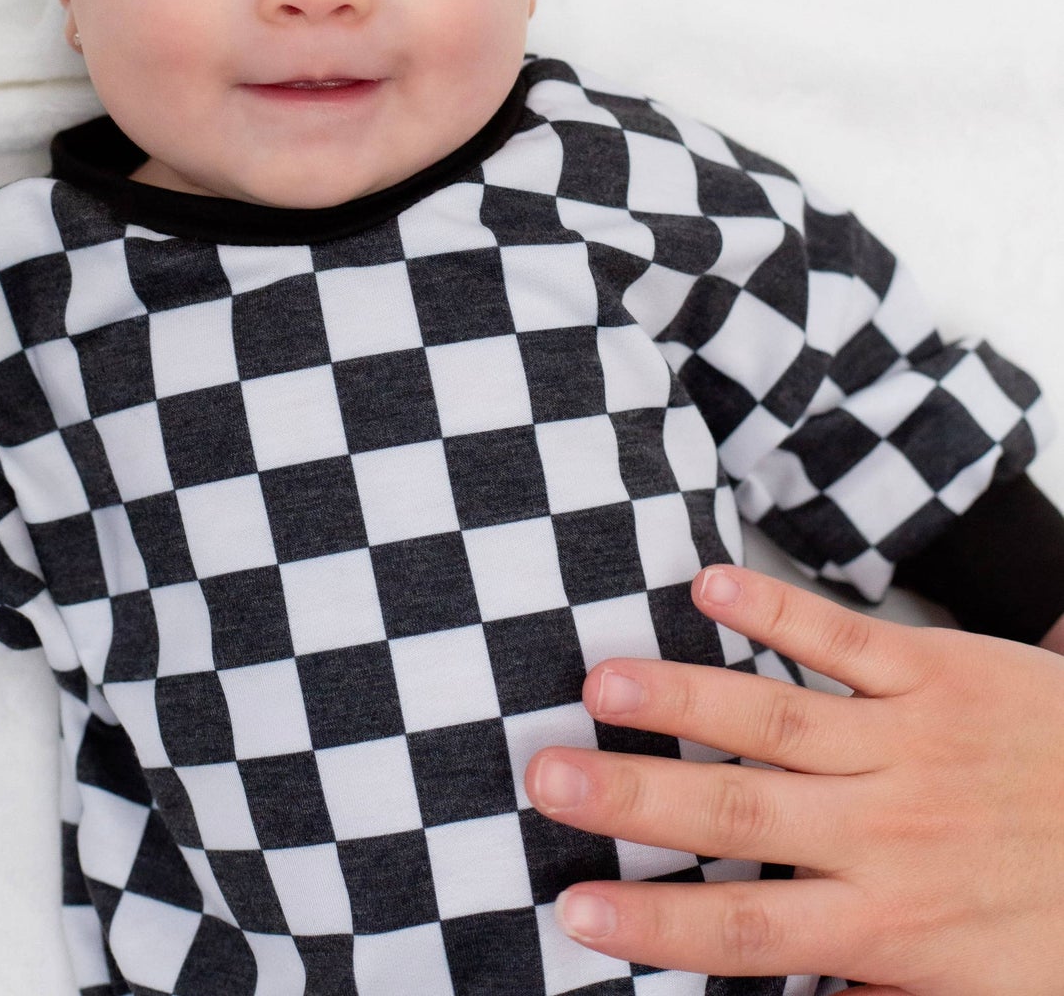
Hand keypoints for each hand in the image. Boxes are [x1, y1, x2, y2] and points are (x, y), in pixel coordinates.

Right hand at [524, 563, 1063, 993]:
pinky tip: (707, 583)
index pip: (753, 931)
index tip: (574, 910)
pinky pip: (844, 637)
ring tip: (600, 681)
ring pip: (777, 717)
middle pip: (740, 816)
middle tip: (546, 776)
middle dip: (635, 799)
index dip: (658, 925)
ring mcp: (912, 740)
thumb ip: (890, 990)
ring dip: (683, 696)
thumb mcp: (992, 992)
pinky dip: (774, 608)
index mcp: (898, 922)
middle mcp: (890, 831)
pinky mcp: (941, 670)